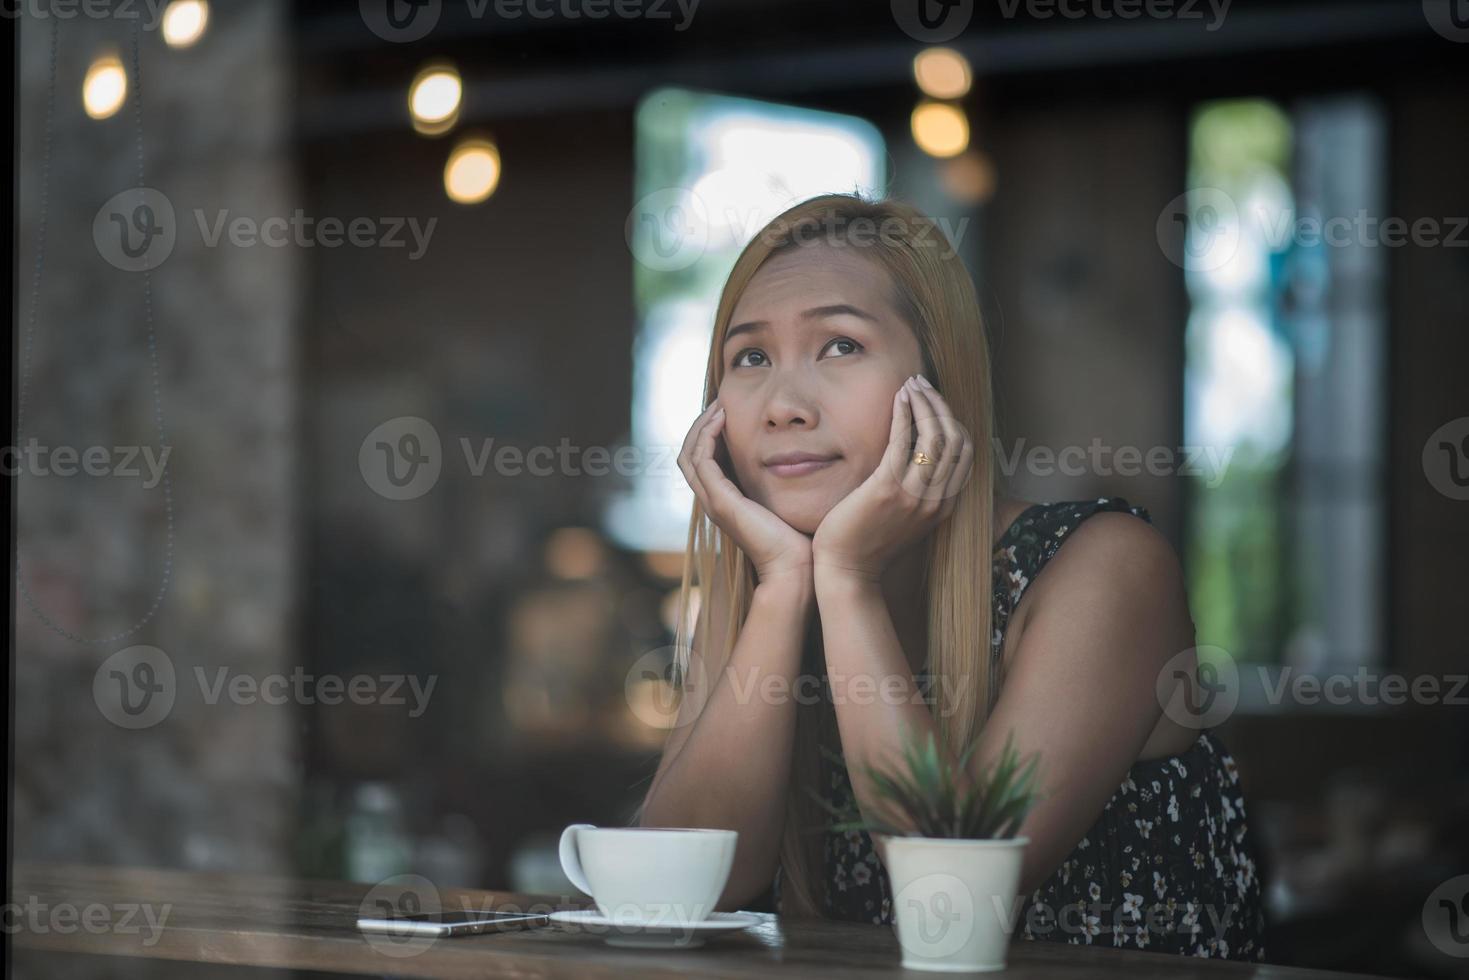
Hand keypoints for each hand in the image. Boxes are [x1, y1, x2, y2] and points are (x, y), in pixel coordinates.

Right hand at [677, 399, 813, 584]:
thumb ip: (783, 482)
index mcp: (725, 500)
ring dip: (701, 425)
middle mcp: (713, 500)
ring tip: (720, 405)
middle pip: (688, 453)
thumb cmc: (799, 538)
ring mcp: (713, 502)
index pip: (702, 459)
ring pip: (689, 453)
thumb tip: (801, 458)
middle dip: (700, 424)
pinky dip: (708, 436)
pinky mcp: (721, 502)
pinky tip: (725, 419)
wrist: (796, 569)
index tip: (728, 410)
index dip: (709, 432)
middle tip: (720, 401)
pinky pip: (702, 460)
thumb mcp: (787, 501)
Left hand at [811, 375, 973, 584]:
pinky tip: (898, 399)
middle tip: (922, 384)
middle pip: (954, 439)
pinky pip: (904, 442)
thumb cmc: (867, 544)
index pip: (964, 453)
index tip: (934, 401)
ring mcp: (915, 495)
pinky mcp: (888, 489)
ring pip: (935, 437)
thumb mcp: (904, 518)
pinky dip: (904, 415)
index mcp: (944, 506)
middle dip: (941, 405)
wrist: (847, 572)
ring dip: (925, 403)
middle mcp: (936, 500)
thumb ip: (916, 492)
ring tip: (911, 385)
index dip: (953, 421)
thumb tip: (914, 458)